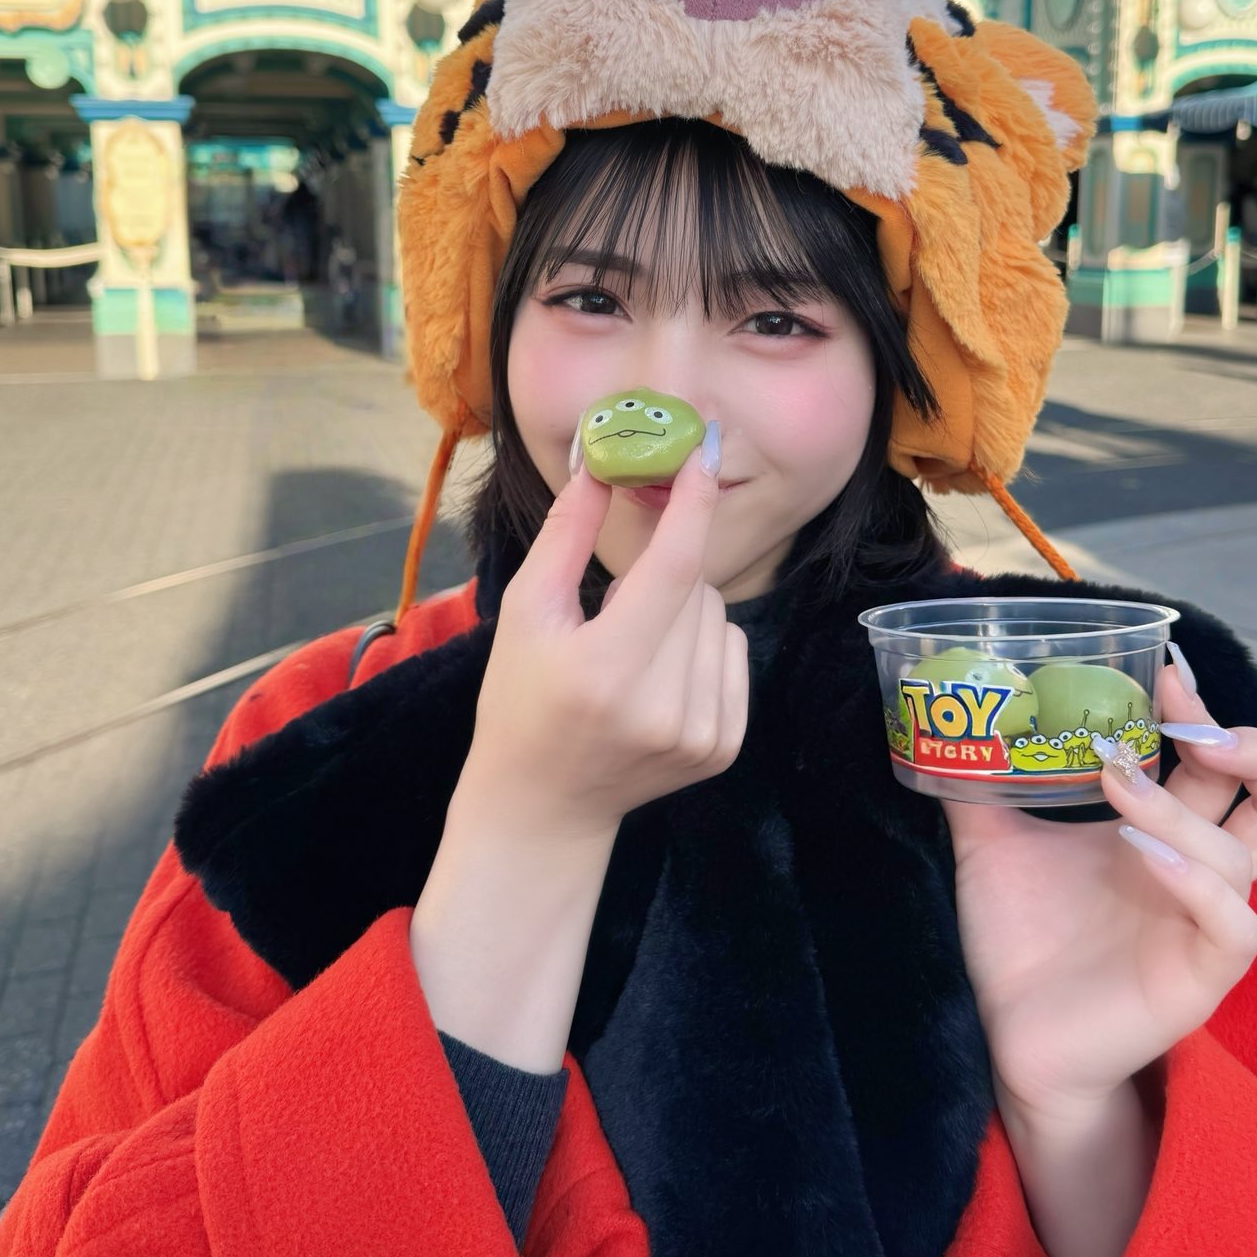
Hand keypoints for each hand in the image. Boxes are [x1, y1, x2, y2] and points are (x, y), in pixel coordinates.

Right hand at [452, 429, 749, 848]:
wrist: (544, 805)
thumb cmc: (521, 700)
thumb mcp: (526, 613)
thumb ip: (564, 535)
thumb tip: (599, 462)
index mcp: (605, 670)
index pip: (672, 569)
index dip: (691, 504)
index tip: (701, 451)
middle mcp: (662, 707)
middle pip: (697, 588)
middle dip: (663, 576)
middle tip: (615, 611)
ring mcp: (701, 733)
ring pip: (720, 617)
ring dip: (683, 613)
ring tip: (632, 651)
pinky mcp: (725, 748)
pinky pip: (734, 653)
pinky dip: (703, 648)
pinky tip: (659, 678)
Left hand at [944, 648, 1256, 1120]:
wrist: (1011, 1036)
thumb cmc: (1019, 941)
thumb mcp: (992, 846)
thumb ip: (980, 785)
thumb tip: (942, 721)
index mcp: (1162, 834)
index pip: (1218, 763)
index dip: (1204, 713)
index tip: (1161, 670)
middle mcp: (1197, 872)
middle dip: (1250, 749)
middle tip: (1187, 722)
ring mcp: (1204, 925)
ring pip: (1245, 855)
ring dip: (1180, 807)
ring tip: (1115, 780)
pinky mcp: (1201, 977)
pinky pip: (1235, 924)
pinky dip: (1196, 880)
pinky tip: (1141, 853)